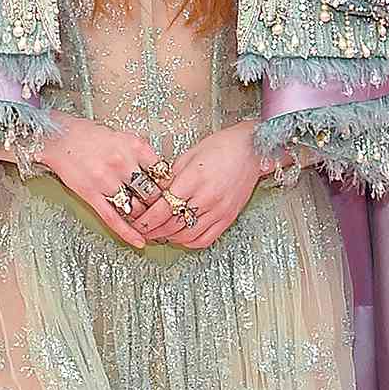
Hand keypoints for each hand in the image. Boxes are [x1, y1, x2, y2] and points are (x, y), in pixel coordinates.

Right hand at [37, 113, 164, 248]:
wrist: (60, 136)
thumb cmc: (91, 136)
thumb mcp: (124, 137)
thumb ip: (142, 155)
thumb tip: (161, 175)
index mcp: (135, 146)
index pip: (163, 173)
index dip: (170, 188)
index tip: (173, 196)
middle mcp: (123, 163)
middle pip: (152, 193)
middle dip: (159, 206)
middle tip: (164, 214)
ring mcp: (106, 180)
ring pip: (136, 208)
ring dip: (144, 218)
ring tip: (149, 224)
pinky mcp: (91, 194)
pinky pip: (113, 218)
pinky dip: (128, 233)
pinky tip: (139, 242)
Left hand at [137, 120, 267, 250]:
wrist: (251, 150)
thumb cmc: (222, 147)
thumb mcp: (189, 155)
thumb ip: (171, 177)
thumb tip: (154, 194)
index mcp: (194, 180)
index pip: (163, 208)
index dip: (146, 220)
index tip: (137, 222)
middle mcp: (208, 198)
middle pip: (172, 225)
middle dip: (153, 230)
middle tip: (142, 230)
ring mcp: (219, 211)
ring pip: (187, 235)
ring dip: (169, 237)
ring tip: (158, 233)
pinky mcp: (228, 218)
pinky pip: (205, 239)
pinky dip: (189, 242)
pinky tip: (180, 236)